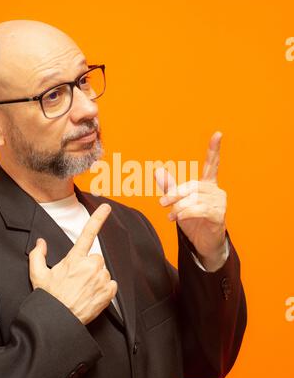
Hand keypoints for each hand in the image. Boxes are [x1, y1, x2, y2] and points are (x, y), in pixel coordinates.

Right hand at [29, 203, 117, 324]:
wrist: (58, 320)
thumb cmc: (49, 298)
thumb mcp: (38, 275)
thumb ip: (38, 255)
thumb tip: (41, 243)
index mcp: (75, 259)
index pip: (88, 233)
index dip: (98, 218)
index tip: (106, 208)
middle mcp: (90, 266)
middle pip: (96, 258)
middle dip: (89, 267)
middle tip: (78, 280)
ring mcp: (100, 278)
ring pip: (103, 272)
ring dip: (96, 278)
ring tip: (83, 290)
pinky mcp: (108, 292)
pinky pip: (111, 285)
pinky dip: (104, 290)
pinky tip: (92, 295)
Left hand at [155, 132, 226, 271]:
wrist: (203, 243)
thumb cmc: (193, 221)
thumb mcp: (179, 202)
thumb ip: (170, 187)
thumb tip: (157, 171)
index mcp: (208, 184)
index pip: (212, 164)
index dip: (214, 149)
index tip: (218, 133)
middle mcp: (216, 191)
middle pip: (193, 185)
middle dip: (175, 194)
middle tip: (162, 203)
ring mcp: (220, 203)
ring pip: (194, 198)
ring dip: (179, 207)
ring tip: (171, 216)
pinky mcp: (219, 216)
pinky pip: (200, 209)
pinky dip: (186, 213)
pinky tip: (179, 218)